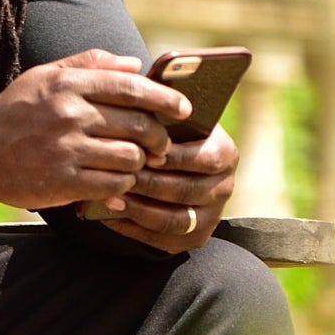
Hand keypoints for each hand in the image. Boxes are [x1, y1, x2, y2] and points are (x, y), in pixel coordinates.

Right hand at [0, 49, 188, 210]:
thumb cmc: (15, 111)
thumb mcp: (44, 76)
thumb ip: (90, 64)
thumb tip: (135, 64)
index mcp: (68, 85)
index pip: (131, 88)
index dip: (165, 98)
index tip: (184, 108)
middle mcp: (70, 115)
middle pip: (139, 125)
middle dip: (158, 137)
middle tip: (160, 144)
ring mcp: (67, 150)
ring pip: (131, 158)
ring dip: (139, 163)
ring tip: (134, 163)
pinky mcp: (64, 182)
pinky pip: (114, 185)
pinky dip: (123, 185)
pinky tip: (116, 182)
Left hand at [88, 126, 239, 253]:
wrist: (171, 169)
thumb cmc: (165, 136)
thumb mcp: (170, 120)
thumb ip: (160, 112)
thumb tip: (141, 96)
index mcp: (224, 153)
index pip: (205, 159)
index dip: (174, 158)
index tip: (145, 154)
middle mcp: (224, 186)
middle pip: (186, 191)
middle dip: (148, 185)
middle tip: (117, 176)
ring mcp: (211, 215)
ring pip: (173, 219)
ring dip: (138, 209)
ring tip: (109, 198)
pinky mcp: (194, 237)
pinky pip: (162, 238)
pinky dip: (132, 227)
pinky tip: (109, 214)